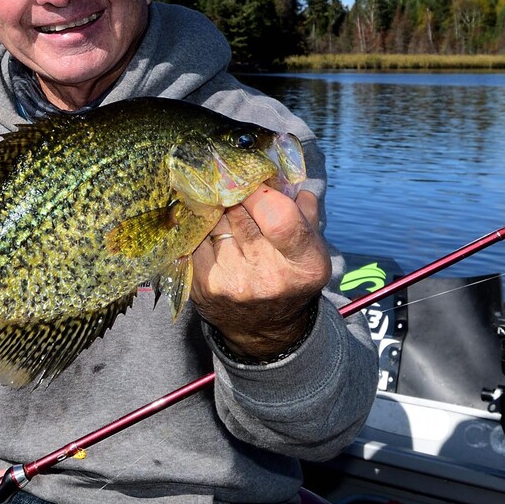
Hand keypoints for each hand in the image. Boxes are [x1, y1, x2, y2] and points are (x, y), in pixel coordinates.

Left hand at [190, 187, 330, 359]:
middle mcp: (270, 277)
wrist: (264, 329)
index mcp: (305, 264)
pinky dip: (200, 229)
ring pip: (214, 223)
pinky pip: (195, 239)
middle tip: (234, 191)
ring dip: (217, 211)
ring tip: (223, 213)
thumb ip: (302, 210)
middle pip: (240, 214)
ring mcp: (234, 284)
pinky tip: (207, 229)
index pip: (280, 217)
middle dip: (236, 196)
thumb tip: (280, 174)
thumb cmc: (288, 277)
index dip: (262, 193)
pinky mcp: (204, 286)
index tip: (256, 184)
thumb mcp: (309, 249)